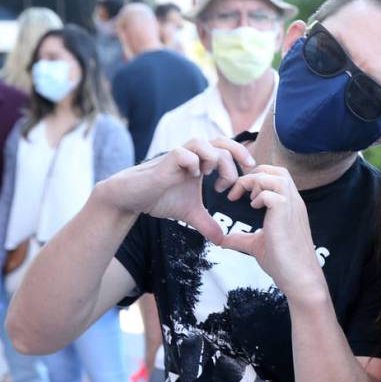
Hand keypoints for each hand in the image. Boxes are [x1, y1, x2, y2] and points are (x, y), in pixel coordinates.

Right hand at [94, 137, 255, 245]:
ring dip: (214, 159)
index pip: (226, 148)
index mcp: (200, 162)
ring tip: (213, 179)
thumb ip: (207, 223)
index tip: (249, 173)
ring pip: (201, 142)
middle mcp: (191, 155)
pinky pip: (182, 154)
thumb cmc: (160, 198)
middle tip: (243, 174)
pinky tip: (193, 178)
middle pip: (220, 141)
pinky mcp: (164, 163)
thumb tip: (222, 240)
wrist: (132, 198)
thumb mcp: (190, 213)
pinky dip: (192, 164)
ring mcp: (178, 157)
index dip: (241, 155)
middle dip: (237, 154)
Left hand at [218, 166, 326, 300]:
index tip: (241, 195)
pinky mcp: (285, 214)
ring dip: (255, 183)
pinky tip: (254, 209)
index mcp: (289, 205)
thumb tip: (222, 241)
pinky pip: (271, 193)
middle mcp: (293, 201)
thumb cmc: (282, 263)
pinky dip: (259, 196)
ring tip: (246, 201)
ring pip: (274, 176)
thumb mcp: (256, 245)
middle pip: (276, 170)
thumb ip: (241, 239)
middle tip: (237, 193)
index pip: (277, 175)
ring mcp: (291, 206)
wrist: (298, 278)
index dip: (256, 178)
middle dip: (253, 176)